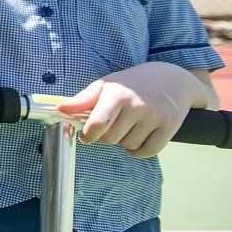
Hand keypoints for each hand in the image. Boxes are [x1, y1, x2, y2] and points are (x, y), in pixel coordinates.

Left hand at [56, 62, 210, 157]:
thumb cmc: (131, 84)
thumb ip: (83, 99)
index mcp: (117, 94)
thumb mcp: (106, 85)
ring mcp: (155, 117)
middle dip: (107, 136)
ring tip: (128, 126)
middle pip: (111, 138)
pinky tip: (138, 139)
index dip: (88, 135)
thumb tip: (60, 109)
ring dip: (124, 142)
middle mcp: (137, 106)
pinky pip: (148, 151)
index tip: (86, 136)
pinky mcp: (169, 127)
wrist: (171, 79)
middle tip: (112, 125)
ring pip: (129, 146)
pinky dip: (139, 151)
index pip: (98, 123)